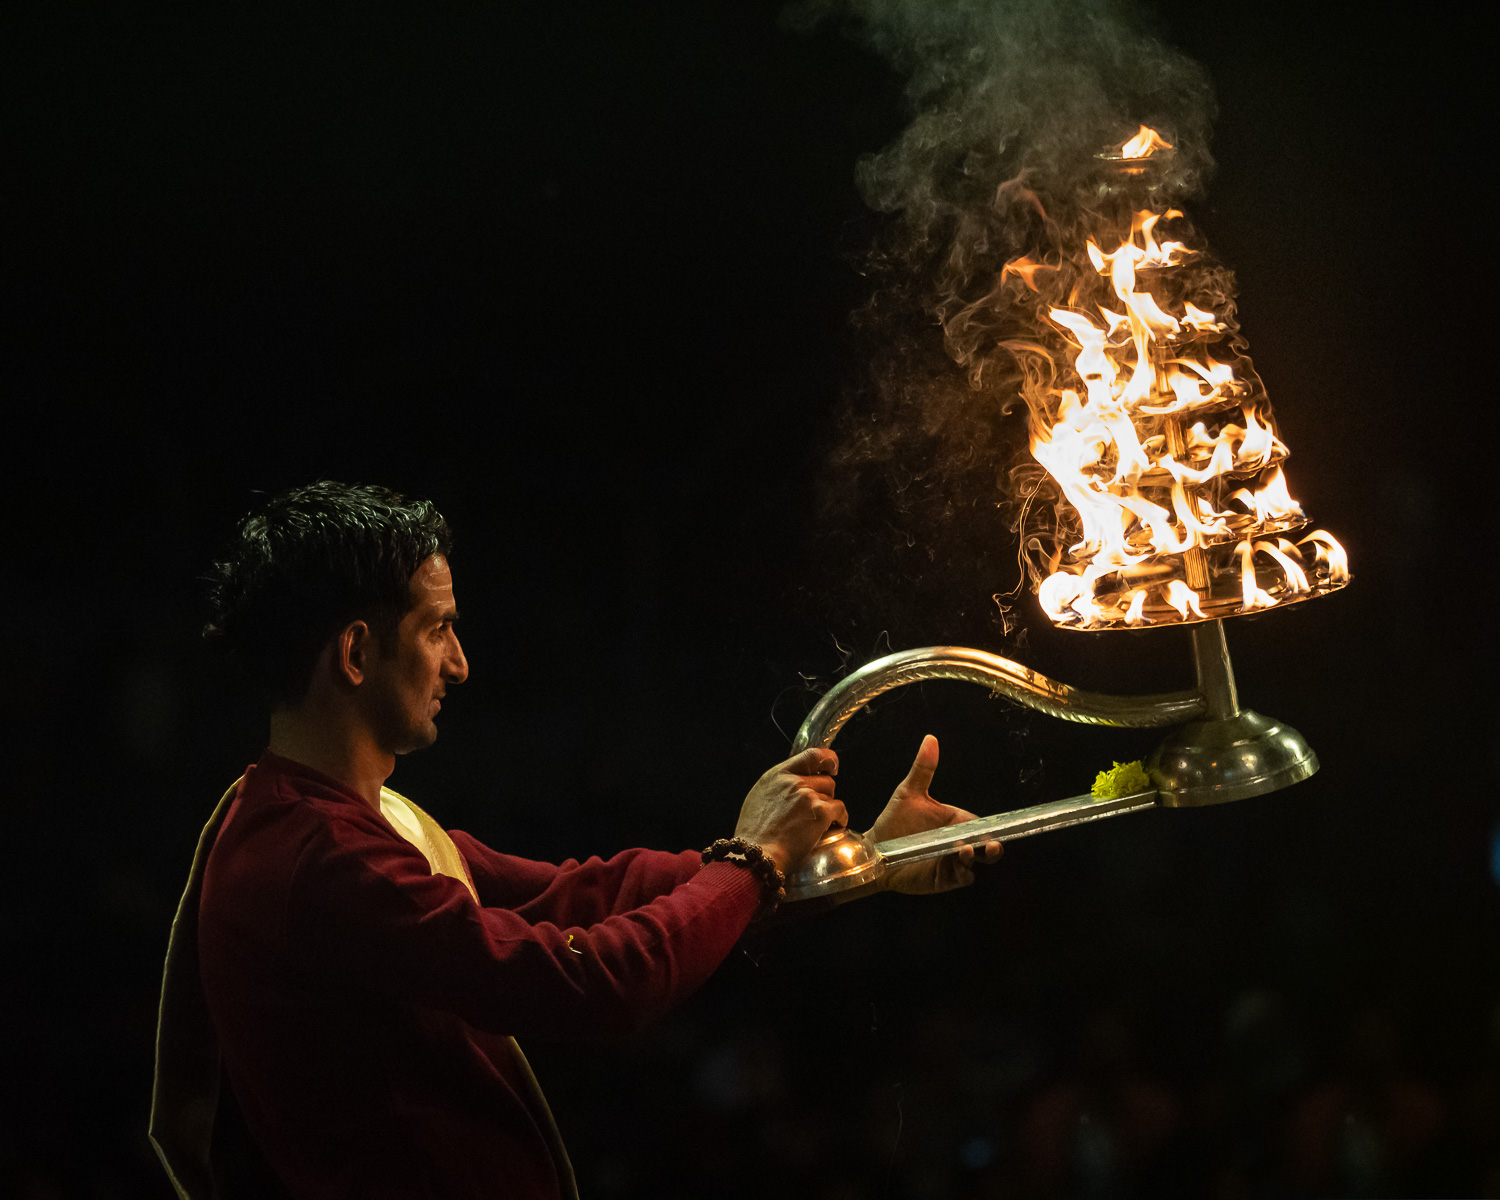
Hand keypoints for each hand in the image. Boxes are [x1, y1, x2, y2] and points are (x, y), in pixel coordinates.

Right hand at [733, 747, 847, 874]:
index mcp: (777, 775)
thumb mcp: (759, 798)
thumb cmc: (754, 834)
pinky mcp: (819, 813)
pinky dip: (841, 819)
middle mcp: (793, 782)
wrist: (757, 854)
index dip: (828, 759)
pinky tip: (835, 826)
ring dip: (829, 809)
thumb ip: (778, 786)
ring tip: (819, 824)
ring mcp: (807, 796)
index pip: (811, 755)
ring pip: (832, 796)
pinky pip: (840, 810)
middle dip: (825, 794)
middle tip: (815, 811)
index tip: (832, 766)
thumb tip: (795, 784)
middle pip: (825, 780)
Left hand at [866, 735, 1001, 893]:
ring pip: (976, 863)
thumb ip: (923, 768)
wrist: (875, 850)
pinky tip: (958, 864)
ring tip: (967, 851)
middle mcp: (959, 843)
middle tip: (993, 845)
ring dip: (976, 859)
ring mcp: (953, 862)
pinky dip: (963, 872)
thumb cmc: (894, 821)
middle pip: (986, 846)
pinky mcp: (944, 878)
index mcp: (956, 823)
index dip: (991, 828)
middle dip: (993, 847)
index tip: (997, 828)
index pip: (981, 825)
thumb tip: (930, 738)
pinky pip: (961, 877)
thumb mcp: (908, 793)